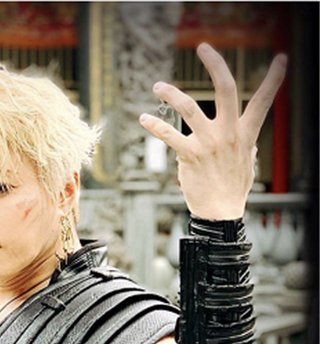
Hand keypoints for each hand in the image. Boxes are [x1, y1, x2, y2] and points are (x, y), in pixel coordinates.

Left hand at [139, 43, 286, 219]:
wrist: (220, 213)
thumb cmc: (232, 191)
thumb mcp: (247, 165)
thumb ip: (244, 147)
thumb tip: (245, 143)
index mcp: (245, 134)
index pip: (263, 102)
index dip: (274, 79)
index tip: (282, 58)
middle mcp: (228, 134)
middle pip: (226, 89)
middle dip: (215, 64)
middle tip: (203, 47)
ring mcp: (209, 143)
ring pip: (190, 108)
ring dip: (172, 93)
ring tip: (158, 86)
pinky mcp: (190, 156)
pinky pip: (170, 136)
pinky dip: (155, 125)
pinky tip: (144, 119)